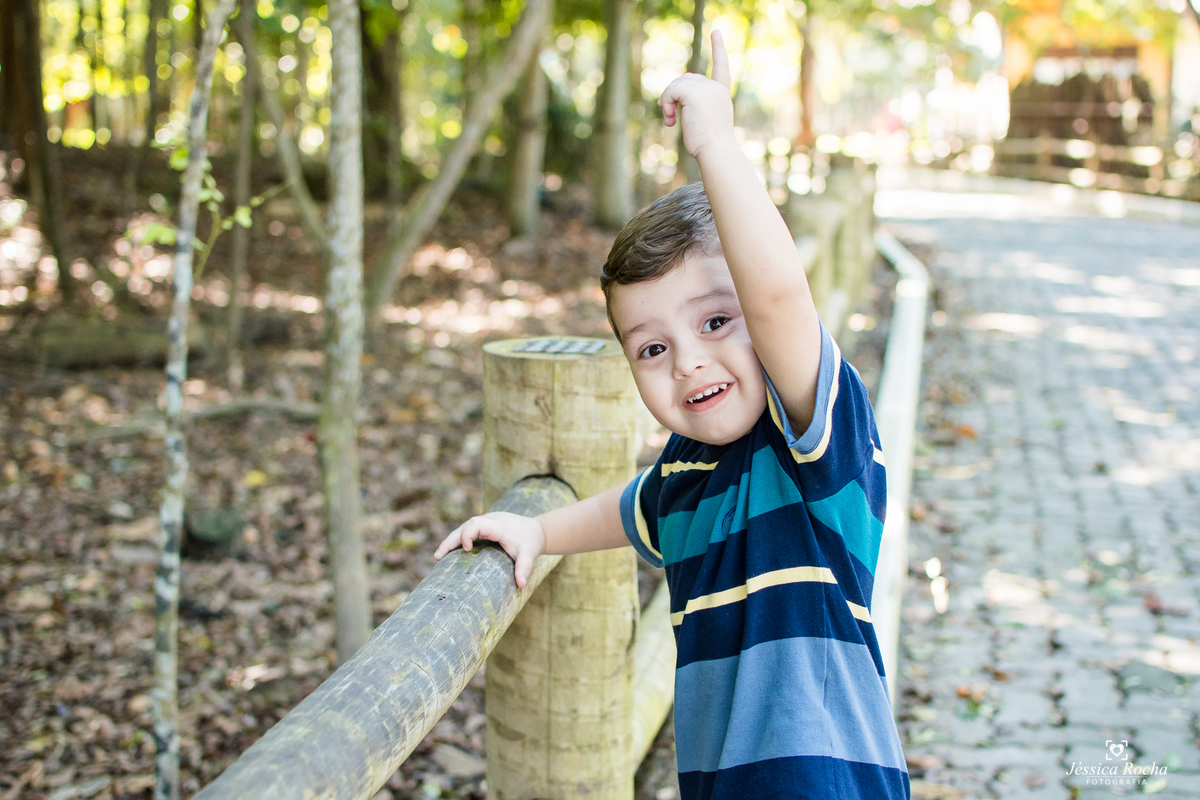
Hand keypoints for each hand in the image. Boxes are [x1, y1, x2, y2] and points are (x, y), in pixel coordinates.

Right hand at [433, 512, 546, 587]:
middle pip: (464, 526)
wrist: (537, 531)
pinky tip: (448, 553)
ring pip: (463, 528)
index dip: (467, 534)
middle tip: (438, 556)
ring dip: (451, 541)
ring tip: (438, 556)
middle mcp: (489, 521)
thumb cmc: (531, 543)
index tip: (466, 549)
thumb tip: (521, 585)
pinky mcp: (484, 528)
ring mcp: (485, 523)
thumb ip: (524, 568)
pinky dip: (457, 541)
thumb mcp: (529, 555)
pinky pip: (467, 532)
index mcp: (497, 526)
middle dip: (451, 540)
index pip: (476, 524)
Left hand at [658, 29, 734, 159]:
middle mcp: (716, 88)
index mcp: (721, 94)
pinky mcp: (695, 94)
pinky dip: (666, 104)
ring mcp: (707, 89)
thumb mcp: (702, 122)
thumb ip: (692, 105)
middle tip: (667, 115)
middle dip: (673, 94)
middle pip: (687, 79)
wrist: (716, 152)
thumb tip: (668, 98)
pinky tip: (669, 121)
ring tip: (670, 121)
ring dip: (668, 101)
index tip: (716, 32)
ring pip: (677, 84)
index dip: (719, 49)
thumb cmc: (708, 146)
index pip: (721, 67)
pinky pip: (671, 91)